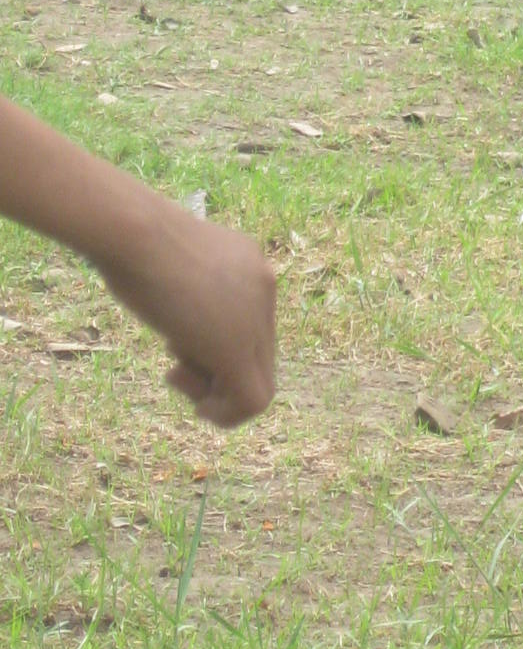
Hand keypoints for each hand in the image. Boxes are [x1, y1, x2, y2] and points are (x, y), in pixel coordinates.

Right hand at [99, 202, 277, 428]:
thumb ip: (190, 291)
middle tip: (177, 372)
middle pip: (257, 354)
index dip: (215, 348)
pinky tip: (198, 407)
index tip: (178, 347)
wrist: (135, 234)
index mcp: (249, 265)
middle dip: (217, 374)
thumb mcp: (171, 264)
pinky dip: (225, 415)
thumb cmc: (133, 241)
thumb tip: (183, 322)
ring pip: (258, 381)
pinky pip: (254, 401)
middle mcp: (263, 289)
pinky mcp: (236, 349)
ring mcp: (255, 319)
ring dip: (216, 394)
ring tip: (177, 375)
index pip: (250, 325)